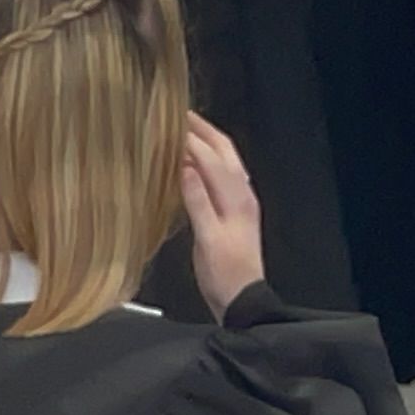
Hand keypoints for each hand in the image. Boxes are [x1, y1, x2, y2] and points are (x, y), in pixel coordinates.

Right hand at [178, 113, 267, 308]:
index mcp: (236, 199)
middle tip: (181, 114)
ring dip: (210, 141)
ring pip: (228, 160)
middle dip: (204, 130)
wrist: (243, 300)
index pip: (211, 158)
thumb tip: (186, 167)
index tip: (170, 120)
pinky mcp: (238, 210)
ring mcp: (243, 201)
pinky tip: (200, 161)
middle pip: (225, 151)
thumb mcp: (207, 240)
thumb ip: (198, 202)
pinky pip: (227, 174)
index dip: (191, 138)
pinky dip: (212, 159)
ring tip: (189, 128)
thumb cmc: (224, 275)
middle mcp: (243, 194)